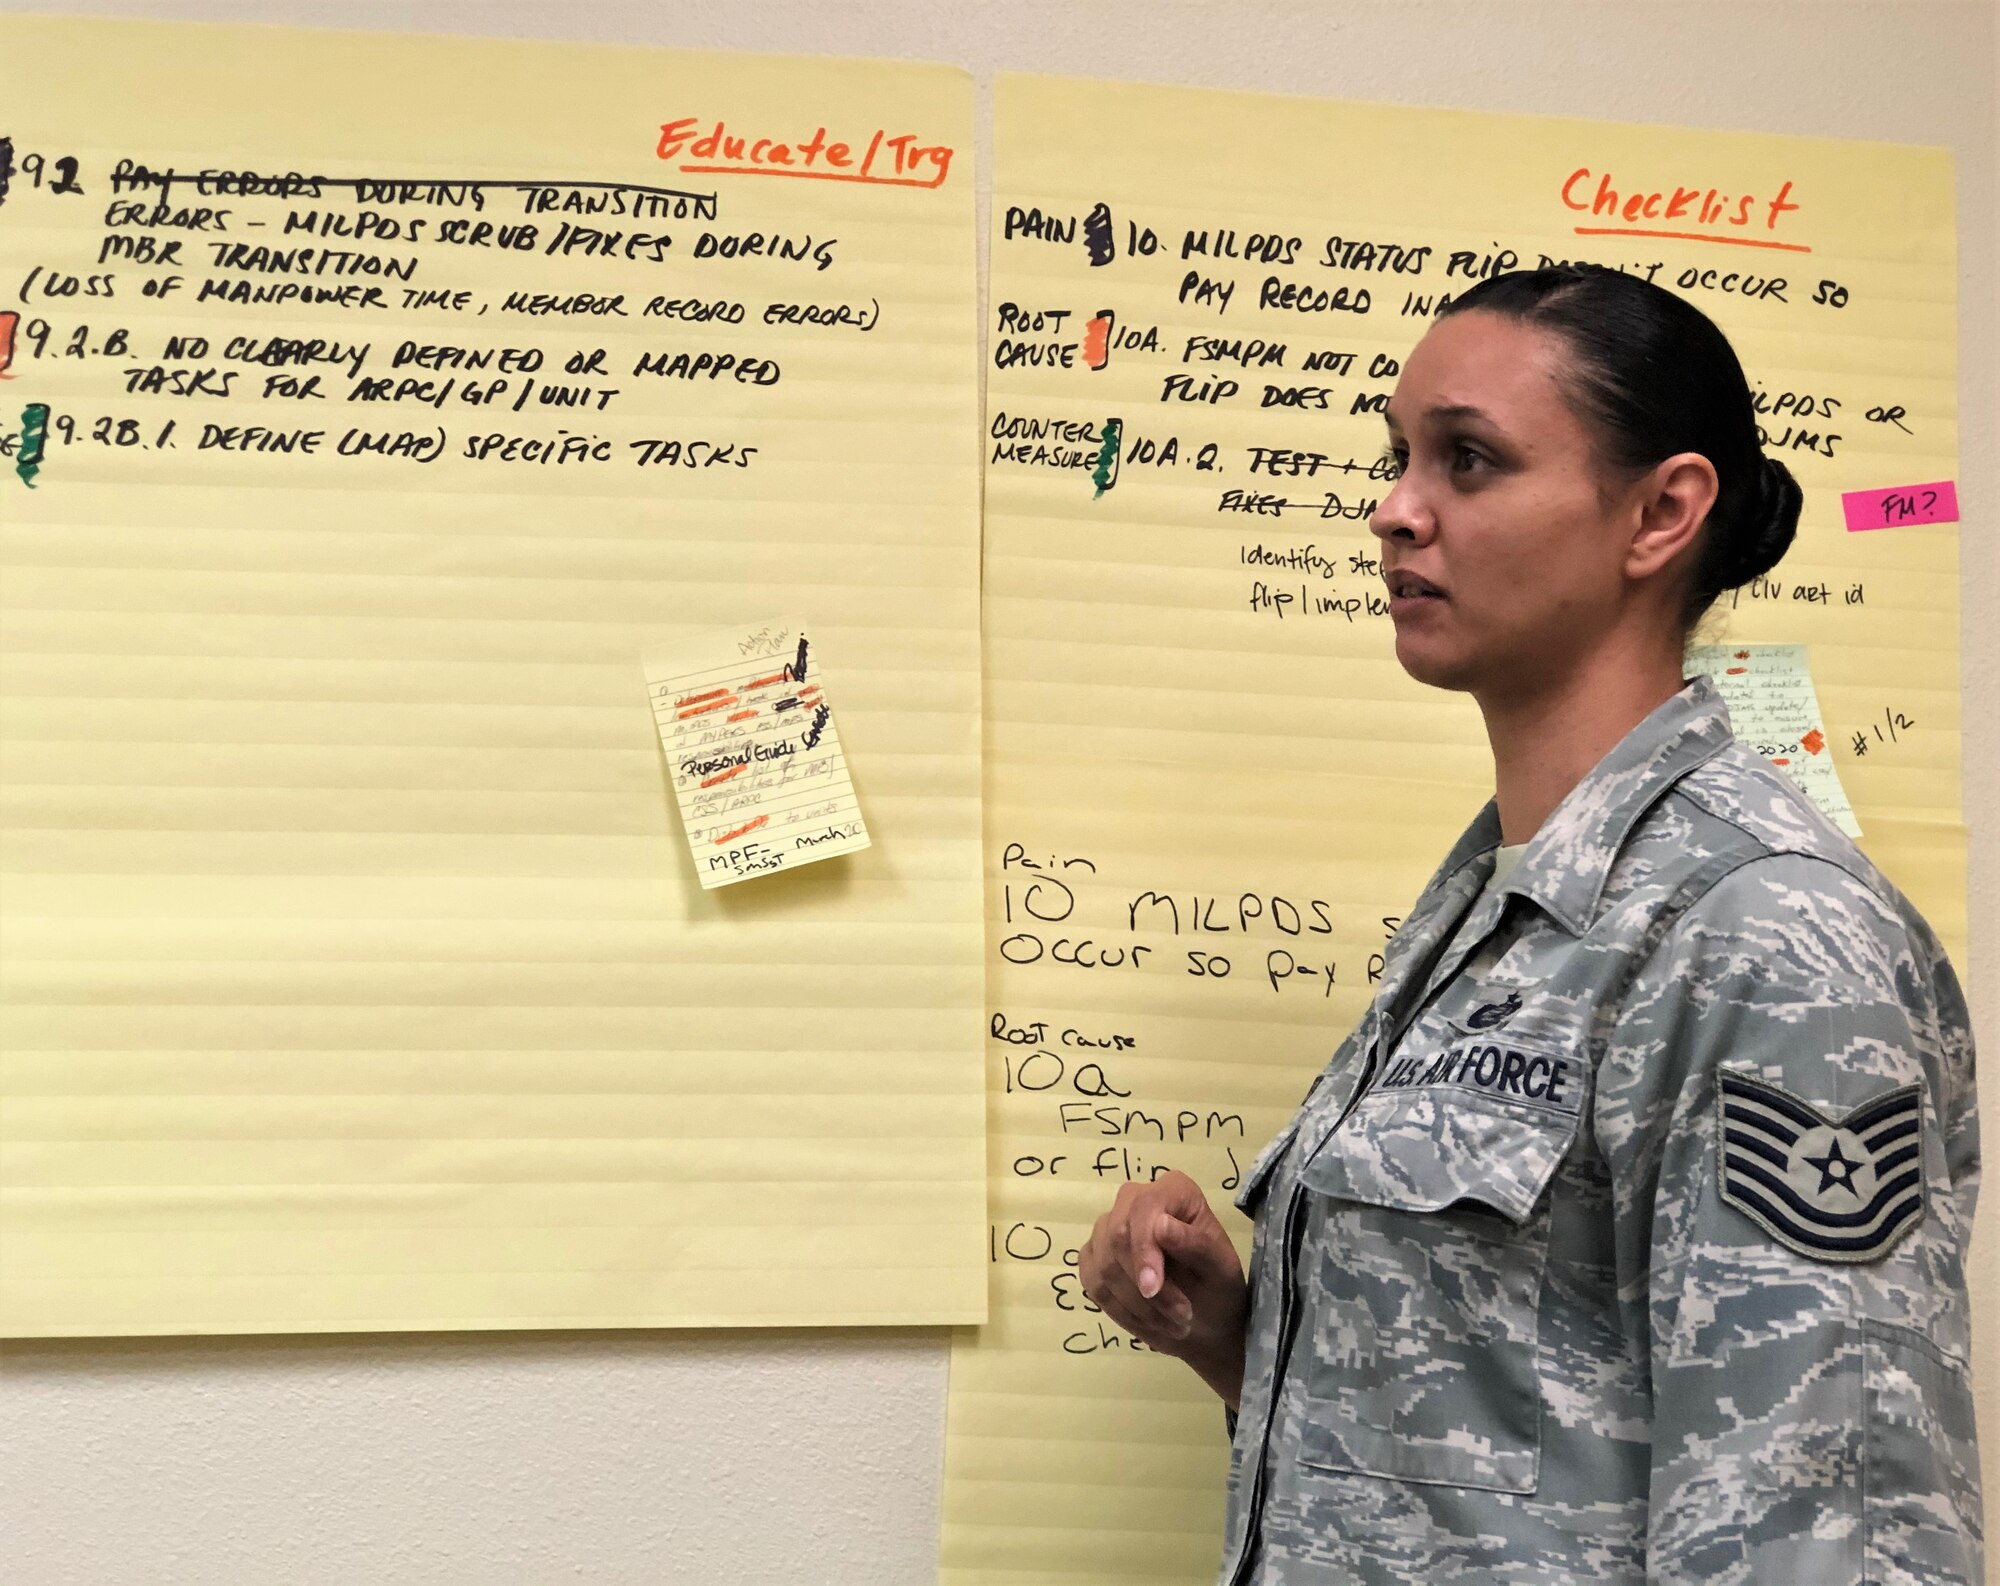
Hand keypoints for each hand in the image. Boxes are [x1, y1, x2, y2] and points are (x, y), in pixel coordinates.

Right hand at [1077, 1170, 1249, 1409]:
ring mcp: (1108, 1227)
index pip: (1143, 1207)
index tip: (1152, 1289)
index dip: (1143, 1248)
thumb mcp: (1221, 1269)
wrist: (1205, 1320)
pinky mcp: (1093, 1256)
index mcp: (1173, 1191)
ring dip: (1137, 1306)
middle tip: (1180, 1319)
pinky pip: (1093, 1284)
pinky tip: (1148, 1322)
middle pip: (1117, 1236)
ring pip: (1104, 1266)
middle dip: (1143, 1287)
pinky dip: (1121, 1311)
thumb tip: (1160, 1225)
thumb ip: (1196, 1245)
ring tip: (1173, 1326)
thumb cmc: (1218, 1287)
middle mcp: (1134, 1200)